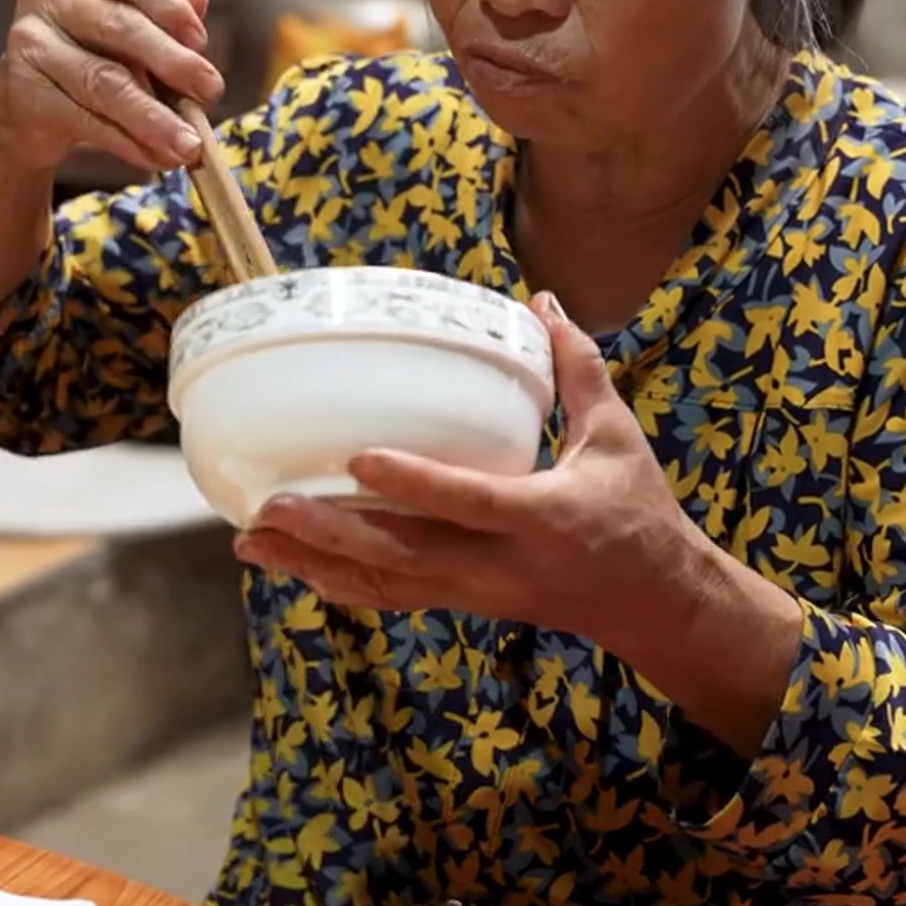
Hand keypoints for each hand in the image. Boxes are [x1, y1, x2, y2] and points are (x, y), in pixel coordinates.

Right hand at [0, 0, 224, 175]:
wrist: (28, 108)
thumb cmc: (93, 57)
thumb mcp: (132, 34)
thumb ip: (166, 14)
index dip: (169, 5)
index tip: (202, 40)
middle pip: (120, 27)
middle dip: (173, 63)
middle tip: (212, 92)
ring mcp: (31, 44)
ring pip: (105, 82)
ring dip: (156, 118)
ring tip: (190, 145)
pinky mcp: (24, 92)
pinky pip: (87, 120)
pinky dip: (130, 143)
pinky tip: (158, 158)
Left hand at [234, 293, 712, 661]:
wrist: (651, 601)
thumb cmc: (637, 511)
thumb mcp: (617, 438)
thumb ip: (578, 370)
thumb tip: (543, 303)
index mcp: (543, 517)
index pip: (469, 502)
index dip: (413, 483)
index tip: (358, 458)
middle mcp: (500, 564)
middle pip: (403, 555)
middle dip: (330, 535)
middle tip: (267, 509)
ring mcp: (476, 592)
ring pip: (385, 582)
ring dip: (315, 563)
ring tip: (254, 540)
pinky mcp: (463, 602)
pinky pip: (392, 596)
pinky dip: (340, 584)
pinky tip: (294, 566)